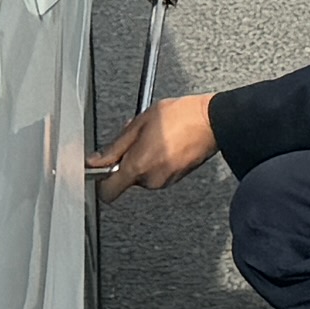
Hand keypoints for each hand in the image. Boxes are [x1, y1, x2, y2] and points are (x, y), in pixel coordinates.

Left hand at [94, 91, 217, 198]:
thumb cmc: (180, 116)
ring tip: (154, 138)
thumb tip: (96, 161)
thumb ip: (115, 147)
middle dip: (126, 162)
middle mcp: (151, 180)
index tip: (100, 167)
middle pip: (125, 180)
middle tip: (135, 140)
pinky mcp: (176, 178)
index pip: (107, 192)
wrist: (213, 121)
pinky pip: (156, 173)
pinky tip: (165, 143)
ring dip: (142, 160)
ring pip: (141, 176)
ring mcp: (165, 181)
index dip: (100, 180)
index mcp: (138, 166)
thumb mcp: (139, 123)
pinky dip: (156, 161)